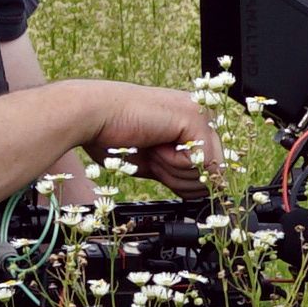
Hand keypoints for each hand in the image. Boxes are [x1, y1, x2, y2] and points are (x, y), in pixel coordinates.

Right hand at [55, 82, 236, 193]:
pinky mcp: (195, 118)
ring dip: (173, 170)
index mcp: (195, 124)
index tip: (162, 168)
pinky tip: (154, 143)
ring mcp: (202, 114)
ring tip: (152, 147)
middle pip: (216, 173)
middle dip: (182, 179)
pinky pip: (199, 162)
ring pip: (210, 170)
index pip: (215, 169)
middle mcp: (203, 116)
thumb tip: (208, 192)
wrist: (91, 118)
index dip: (189, 183)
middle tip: (154, 157)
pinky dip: (171, 162)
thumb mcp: (157, 163)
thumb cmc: (113, 137)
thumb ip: (183, 173)